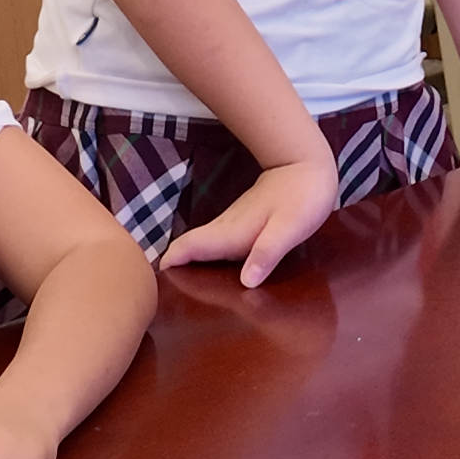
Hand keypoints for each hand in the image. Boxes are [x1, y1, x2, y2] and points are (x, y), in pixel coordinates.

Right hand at [160, 150, 336, 287]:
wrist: (306, 164)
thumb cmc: (301, 198)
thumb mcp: (289, 229)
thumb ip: (266, 253)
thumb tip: (245, 283)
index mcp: (233, 232)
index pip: (191, 246)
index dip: (171, 261)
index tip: (153, 282)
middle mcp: (227, 227)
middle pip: (191, 247)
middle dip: (175, 267)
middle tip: (164, 294)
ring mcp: (233, 222)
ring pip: (203, 243)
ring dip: (189, 261)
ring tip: (181, 286)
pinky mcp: (242, 220)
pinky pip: (216, 241)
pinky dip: (206, 254)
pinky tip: (212, 268)